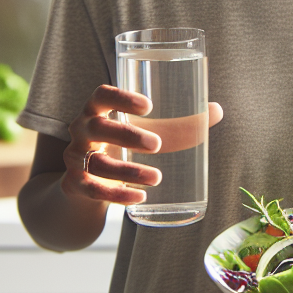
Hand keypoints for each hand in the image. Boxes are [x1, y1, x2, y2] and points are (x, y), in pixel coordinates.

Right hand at [63, 84, 223, 205]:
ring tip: (156, 178)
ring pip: (98, 163)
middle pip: (98, 127)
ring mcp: (75, 158)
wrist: (87, 184)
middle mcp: (81, 130)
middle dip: (127, 135)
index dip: (121, 97)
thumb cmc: (122, 147)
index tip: (149, 106)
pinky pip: (93, 190)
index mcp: (96, 110)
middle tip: (158, 144)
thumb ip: (178, 125)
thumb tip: (217, 110)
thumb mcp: (145, 132)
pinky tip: (139, 197)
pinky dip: (117, 195)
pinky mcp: (74, 184)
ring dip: (127, 171)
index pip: (101, 95)